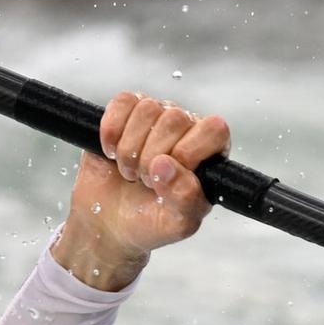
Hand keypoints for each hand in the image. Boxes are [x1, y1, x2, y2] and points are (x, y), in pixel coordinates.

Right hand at [53, 92, 230, 290]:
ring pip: (148, 108)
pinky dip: (112, 131)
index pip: (214, 129)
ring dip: (129, 149)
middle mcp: (188, 128)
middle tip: (145, 182)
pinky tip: (111, 152)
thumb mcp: (177, 223)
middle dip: (151, 157)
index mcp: (211, 153)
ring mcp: (158, 116)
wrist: (109, 222)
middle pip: (175, 119)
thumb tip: (165, 165)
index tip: (168, 177)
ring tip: (131, 172)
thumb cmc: (151, 221)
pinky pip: (123, 101)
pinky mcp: (127, 110)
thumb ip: (184, 198)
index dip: (188, 152)